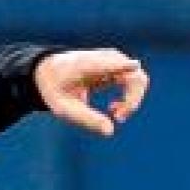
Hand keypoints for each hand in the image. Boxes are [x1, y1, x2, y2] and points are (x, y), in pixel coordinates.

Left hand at [33, 48, 148, 136]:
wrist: (51, 72)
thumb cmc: (57, 89)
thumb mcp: (64, 109)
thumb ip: (86, 119)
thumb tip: (110, 131)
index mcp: (86, 65)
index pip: (109, 62)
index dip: (123, 65)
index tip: (134, 66)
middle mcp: (106, 58)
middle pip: (134, 76)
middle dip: (132, 101)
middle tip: (118, 118)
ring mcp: (115, 60)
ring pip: (139, 79)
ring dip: (132, 101)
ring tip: (115, 115)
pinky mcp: (119, 65)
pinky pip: (135, 81)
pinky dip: (129, 99)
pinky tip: (113, 109)